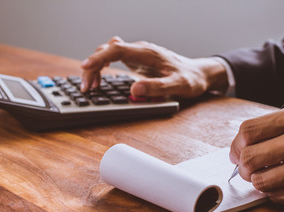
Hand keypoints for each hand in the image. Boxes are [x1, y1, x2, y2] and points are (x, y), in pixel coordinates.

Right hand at [81, 36, 227, 96]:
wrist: (198, 73)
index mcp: (148, 53)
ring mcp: (138, 55)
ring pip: (108, 53)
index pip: (117, 49)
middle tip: (87, 88)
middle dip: (93, 66)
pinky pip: (114, 59)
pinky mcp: (137, 61)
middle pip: (108, 50)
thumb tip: (134, 90)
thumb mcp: (178, 86)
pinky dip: (103, 67)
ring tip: (91, 87)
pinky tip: (100, 79)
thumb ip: (157, 88)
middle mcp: (140, 50)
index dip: (99, 57)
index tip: (85, 66)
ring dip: (96, 67)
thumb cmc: (190, 79)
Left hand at [230, 102, 283, 210]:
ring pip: (259, 180)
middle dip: (242, 165)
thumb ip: (278, 126)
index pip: (249, 130)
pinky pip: (276, 196)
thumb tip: (242, 143)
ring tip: (272, 175)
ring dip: (260, 180)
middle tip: (248, 167)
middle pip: (248, 156)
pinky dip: (277, 192)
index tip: (238, 151)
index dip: (237, 144)